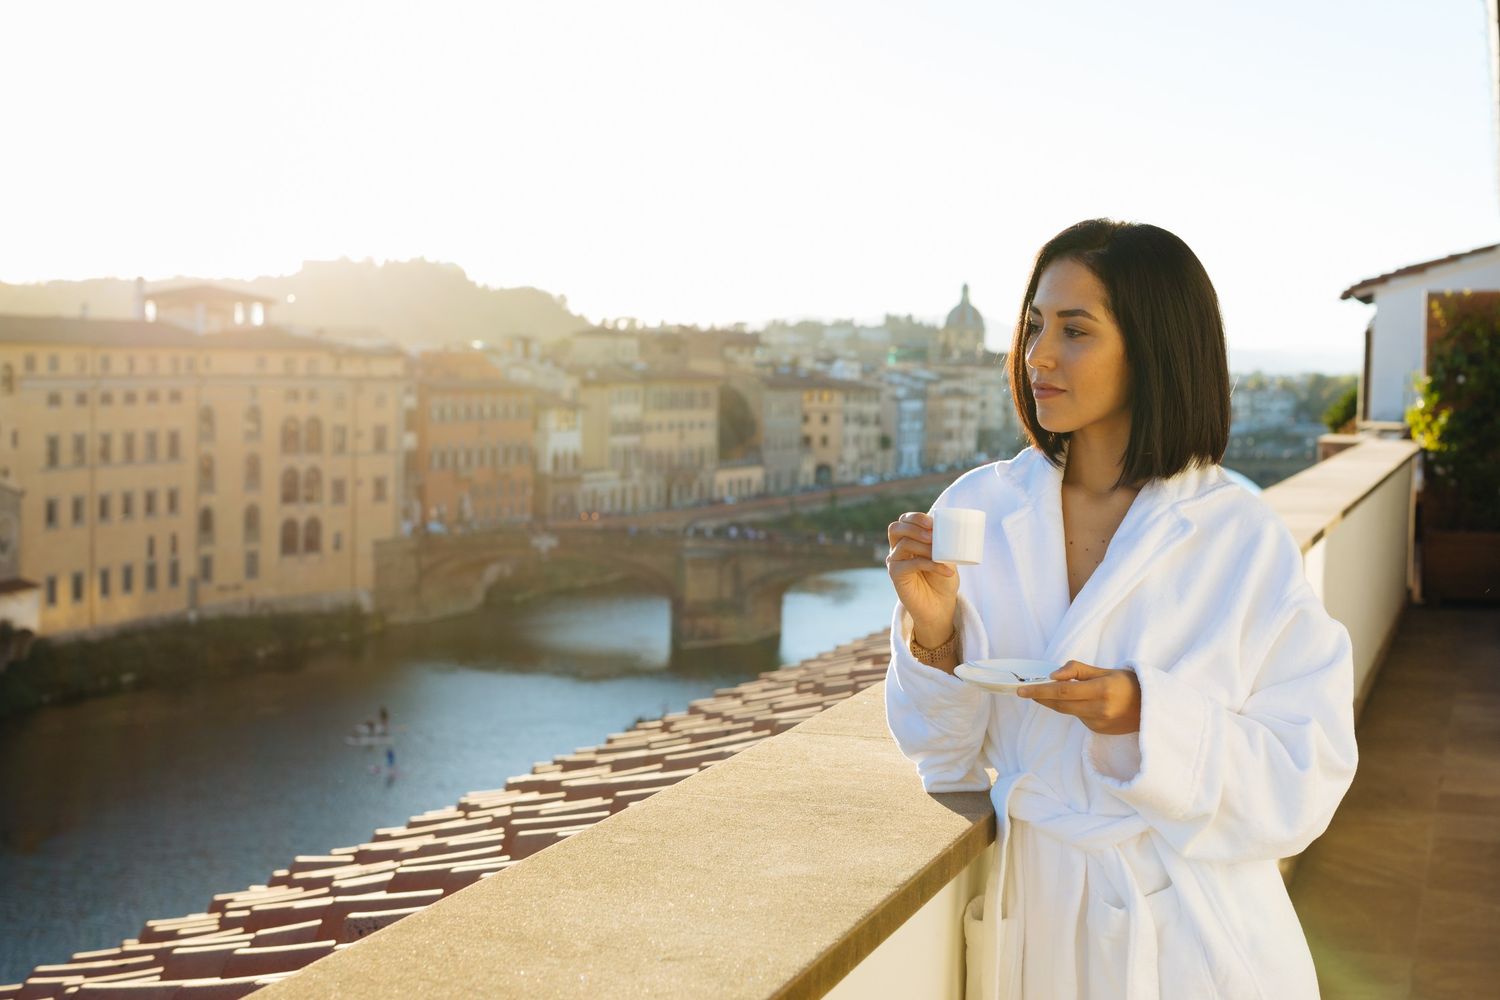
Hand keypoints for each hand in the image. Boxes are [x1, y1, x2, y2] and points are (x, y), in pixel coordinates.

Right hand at [886, 511, 958, 645]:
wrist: (940, 606)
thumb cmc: (943, 580)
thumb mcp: (947, 557)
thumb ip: (945, 544)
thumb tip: (953, 529)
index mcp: (908, 539)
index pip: (904, 520)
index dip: (915, 517)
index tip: (932, 522)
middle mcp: (898, 549)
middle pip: (896, 528)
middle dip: (914, 527)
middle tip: (932, 534)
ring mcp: (895, 562)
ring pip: (903, 544)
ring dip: (925, 546)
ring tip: (941, 555)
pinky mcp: (896, 575)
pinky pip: (911, 564)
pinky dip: (931, 564)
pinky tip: (946, 571)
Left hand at [1016, 661, 1140, 734]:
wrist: (1152, 708)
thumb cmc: (1128, 684)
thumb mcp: (1105, 670)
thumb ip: (1077, 670)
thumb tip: (1053, 676)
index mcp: (1101, 690)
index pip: (1062, 692)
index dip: (1040, 691)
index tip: (1022, 690)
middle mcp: (1099, 709)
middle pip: (1060, 705)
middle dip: (1041, 697)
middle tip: (1025, 690)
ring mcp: (1098, 723)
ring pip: (1067, 712)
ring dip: (1055, 702)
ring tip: (1048, 692)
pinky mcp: (1098, 731)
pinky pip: (1078, 717)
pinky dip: (1073, 708)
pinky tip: (1079, 701)